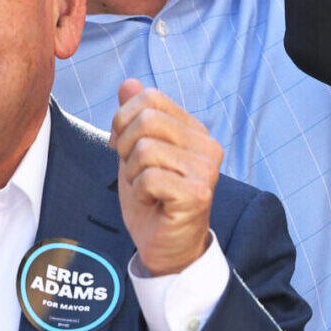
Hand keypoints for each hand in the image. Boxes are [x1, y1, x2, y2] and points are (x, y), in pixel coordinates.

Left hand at [111, 79, 221, 276]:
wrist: (167, 247)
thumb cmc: (153, 201)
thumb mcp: (136, 154)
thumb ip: (134, 118)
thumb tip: (129, 83)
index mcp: (195, 131)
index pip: (151, 98)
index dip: (124, 119)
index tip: (123, 146)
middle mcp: (207, 145)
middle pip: (147, 119)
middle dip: (125, 146)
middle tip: (133, 171)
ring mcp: (206, 169)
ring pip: (145, 149)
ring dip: (133, 174)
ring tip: (146, 189)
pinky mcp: (198, 193)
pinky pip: (149, 177)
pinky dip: (139, 192)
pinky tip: (152, 202)